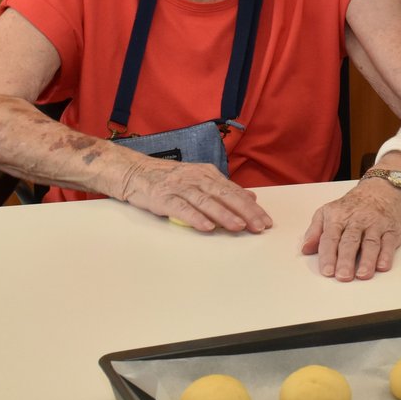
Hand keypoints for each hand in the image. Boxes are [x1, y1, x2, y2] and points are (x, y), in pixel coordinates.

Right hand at [114, 158, 271, 233]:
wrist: (135, 172)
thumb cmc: (170, 179)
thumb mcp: (200, 179)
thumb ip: (224, 189)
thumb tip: (251, 197)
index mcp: (208, 174)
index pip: (234, 191)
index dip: (251, 207)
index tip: (265, 221)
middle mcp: (197, 178)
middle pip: (225, 195)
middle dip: (245, 211)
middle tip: (259, 226)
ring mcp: (180, 187)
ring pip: (206, 201)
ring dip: (224, 214)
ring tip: (239, 226)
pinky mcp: (164, 197)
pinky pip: (182, 208)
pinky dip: (195, 217)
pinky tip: (207, 227)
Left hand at [301, 176, 400, 280]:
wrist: (382, 189)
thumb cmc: (352, 205)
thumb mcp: (328, 211)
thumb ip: (315, 230)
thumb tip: (305, 249)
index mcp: (338, 217)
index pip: (331, 237)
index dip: (328, 255)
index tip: (327, 271)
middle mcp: (357, 221)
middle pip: (350, 241)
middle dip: (346, 260)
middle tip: (342, 276)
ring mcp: (376, 225)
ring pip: (370, 243)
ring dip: (367, 260)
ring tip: (362, 275)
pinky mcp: (392, 230)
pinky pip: (389, 242)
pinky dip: (386, 255)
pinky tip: (382, 266)